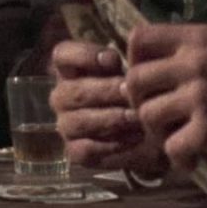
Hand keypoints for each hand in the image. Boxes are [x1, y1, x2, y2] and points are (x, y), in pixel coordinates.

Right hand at [51, 39, 166, 173]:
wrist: (145, 128)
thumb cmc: (134, 90)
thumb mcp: (130, 71)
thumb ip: (121, 64)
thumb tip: (113, 62)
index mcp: (70, 69)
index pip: (63, 55)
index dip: (84, 55)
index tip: (114, 59)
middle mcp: (62, 96)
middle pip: (73, 91)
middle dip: (105, 91)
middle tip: (129, 91)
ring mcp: (66, 125)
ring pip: (79, 122)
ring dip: (110, 119)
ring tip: (136, 117)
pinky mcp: (76, 152)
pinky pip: (87, 149)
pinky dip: (112, 144)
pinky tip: (134, 137)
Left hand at [124, 23, 206, 171]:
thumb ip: (188, 51)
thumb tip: (149, 67)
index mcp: (196, 37)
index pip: (138, 39)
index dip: (132, 61)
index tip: (147, 80)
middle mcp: (192, 62)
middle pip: (134, 81)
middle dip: (140, 103)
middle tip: (158, 116)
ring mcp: (199, 95)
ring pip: (147, 116)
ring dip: (157, 132)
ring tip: (178, 137)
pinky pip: (171, 148)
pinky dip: (179, 158)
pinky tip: (194, 158)